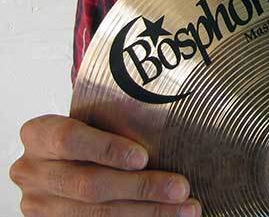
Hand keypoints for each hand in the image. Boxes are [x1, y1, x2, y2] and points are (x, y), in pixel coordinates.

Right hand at [9, 114, 201, 215]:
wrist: (63, 160)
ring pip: (95, 215)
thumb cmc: (87, 131)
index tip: (143, 157)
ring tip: (184, 208)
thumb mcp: (90, 117)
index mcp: (39, 134)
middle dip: (140, 188)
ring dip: (147, 212)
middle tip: (179, 188)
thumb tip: (161, 113)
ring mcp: (40, 205)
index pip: (69, 139)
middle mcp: (33, 171)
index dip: (106, 149)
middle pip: (88, 185)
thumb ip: (113, 116)